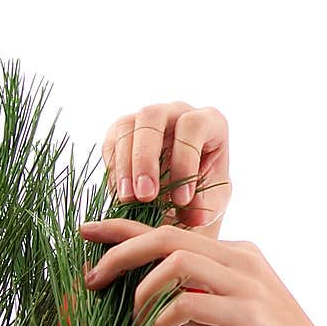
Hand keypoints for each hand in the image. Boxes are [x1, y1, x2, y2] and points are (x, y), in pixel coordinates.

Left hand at [79, 218, 326, 325]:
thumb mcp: (225, 319)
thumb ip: (193, 299)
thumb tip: (148, 294)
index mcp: (238, 256)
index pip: (174, 231)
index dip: (125, 228)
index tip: (87, 232)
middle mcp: (243, 260)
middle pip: (168, 237)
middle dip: (120, 253)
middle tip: (92, 279)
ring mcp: (248, 284)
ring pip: (175, 263)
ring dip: (142, 293)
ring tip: (135, 323)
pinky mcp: (249, 314)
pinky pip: (187, 303)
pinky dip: (161, 321)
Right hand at [101, 102, 232, 228]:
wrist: (184, 196)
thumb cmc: (206, 192)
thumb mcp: (214, 201)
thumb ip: (206, 205)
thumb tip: (196, 214)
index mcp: (209, 121)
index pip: (193, 126)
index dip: (185, 160)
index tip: (181, 200)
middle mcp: (176, 111)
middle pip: (152, 116)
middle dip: (146, 158)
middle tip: (146, 197)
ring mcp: (147, 118)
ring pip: (126, 126)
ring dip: (125, 165)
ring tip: (128, 199)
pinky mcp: (122, 131)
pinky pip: (111, 143)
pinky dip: (114, 170)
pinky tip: (122, 194)